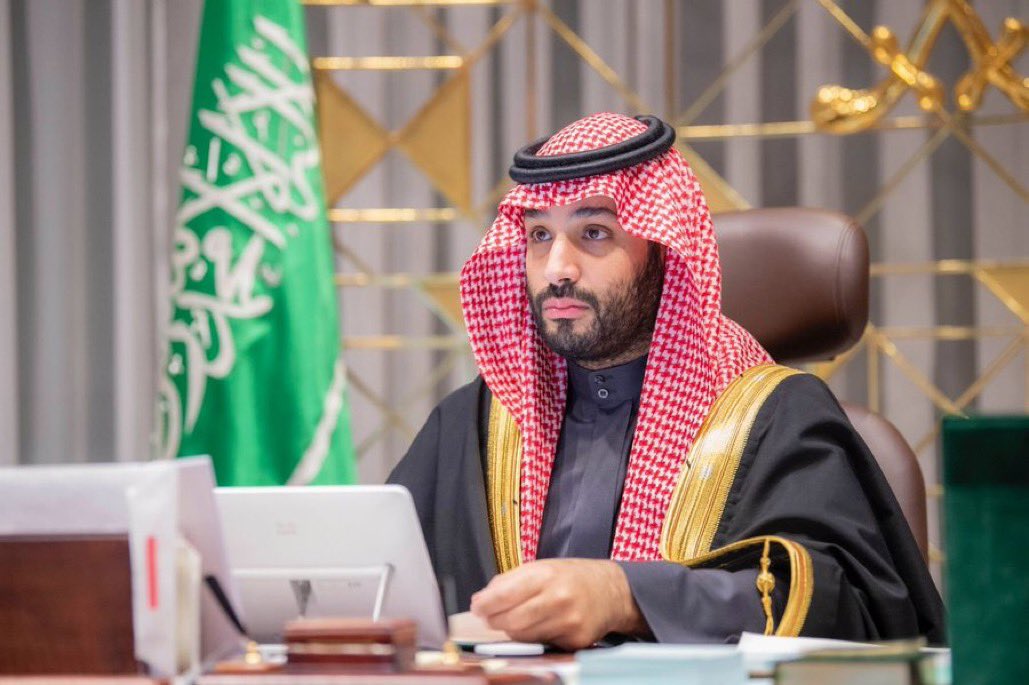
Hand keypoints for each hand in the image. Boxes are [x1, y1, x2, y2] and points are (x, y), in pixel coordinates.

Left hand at [469, 558, 647, 649]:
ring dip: (512, 629)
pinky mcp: (575, 640)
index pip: (505, 595)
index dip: (485, 604)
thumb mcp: (542, 567)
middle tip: (490, 616)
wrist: (611, 591)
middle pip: (511, 620)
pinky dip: (532, 637)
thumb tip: (482, 599)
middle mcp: (558, 598)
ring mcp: (568, 622)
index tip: (476, 607)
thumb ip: (510, 580)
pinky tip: (537, 625)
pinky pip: (541, 644)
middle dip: (495, 620)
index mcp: (547, 575)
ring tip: (515, 618)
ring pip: (524, 636)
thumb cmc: (572, 577)